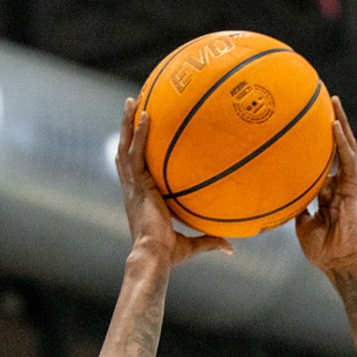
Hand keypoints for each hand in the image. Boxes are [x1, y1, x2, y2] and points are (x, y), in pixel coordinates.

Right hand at [116, 98, 232, 265]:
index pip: (136, 169)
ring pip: (125, 146)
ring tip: (132, 101)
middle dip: (127, 128)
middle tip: (132, 106)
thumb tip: (231, 248)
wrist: (154, 256)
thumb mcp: (192, 244)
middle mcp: (133, 188)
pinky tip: (145, 115)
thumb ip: (210, 240)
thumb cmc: (169, 254)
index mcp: (141, 197)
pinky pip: (136, 152)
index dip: (135, 151)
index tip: (140, 135)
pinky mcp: (137, 184)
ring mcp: (132, 185)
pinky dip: (139, 133)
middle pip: (126, 151)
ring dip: (128, 123)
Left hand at [295, 97, 356, 275]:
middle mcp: (341, 185)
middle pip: (337, 147)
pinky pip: (347, 160)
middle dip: (333, 123)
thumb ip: (298, 209)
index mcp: (330, 193)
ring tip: (334, 101)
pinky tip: (334, 124)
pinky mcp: (353, 188)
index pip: (324, 162)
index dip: (317, 144)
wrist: (340, 263)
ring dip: (340, 123)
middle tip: (325, 100)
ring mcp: (349, 185)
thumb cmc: (323, 250)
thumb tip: (283, 199)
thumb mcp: (303, 226)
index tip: (306, 126)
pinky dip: (340, 141)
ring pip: (346, 147)